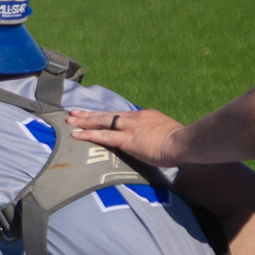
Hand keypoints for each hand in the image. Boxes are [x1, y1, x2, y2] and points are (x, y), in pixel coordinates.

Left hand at [67, 107, 188, 166]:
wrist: (183, 142)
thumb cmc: (180, 142)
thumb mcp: (166, 132)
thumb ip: (156, 134)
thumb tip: (153, 141)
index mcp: (145, 116)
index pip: (122, 116)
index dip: (108, 116)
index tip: (98, 116)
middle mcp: (134, 118)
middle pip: (108, 115)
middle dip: (90, 114)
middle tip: (75, 112)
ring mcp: (129, 128)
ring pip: (101, 122)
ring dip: (84, 121)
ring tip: (70, 120)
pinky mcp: (126, 140)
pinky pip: (102, 136)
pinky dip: (88, 134)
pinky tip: (76, 134)